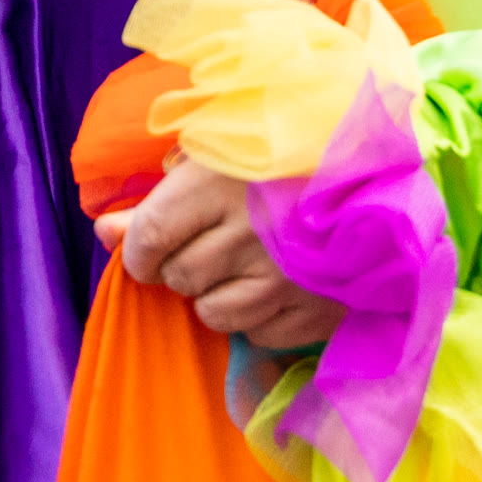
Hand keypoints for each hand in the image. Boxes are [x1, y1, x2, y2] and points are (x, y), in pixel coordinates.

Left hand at [97, 157, 346, 348]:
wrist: (377, 163)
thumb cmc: (285, 147)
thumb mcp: (216, 152)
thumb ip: (156, 196)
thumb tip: (105, 232)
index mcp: (217, 185)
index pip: (148, 238)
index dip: (139, 250)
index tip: (148, 246)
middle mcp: (246, 237)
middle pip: (179, 278)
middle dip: (181, 264)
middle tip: (210, 239)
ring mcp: (284, 279)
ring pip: (213, 314)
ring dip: (217, 293)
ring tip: (243, 260)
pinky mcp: (316, 310)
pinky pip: (258, 334)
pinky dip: (257, 315)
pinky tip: (275, 281)